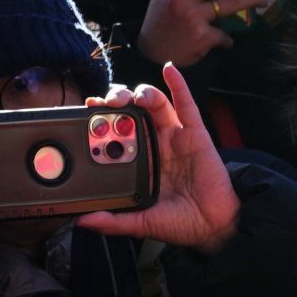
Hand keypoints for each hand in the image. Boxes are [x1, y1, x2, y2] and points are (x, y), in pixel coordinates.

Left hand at [79, 62, 239, 253]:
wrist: (215, 226)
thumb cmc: (181, 223)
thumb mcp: (142, 222)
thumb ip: (114, 221)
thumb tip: (82, 221)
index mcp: (140, 161)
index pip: (115, 133)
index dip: (101, 119)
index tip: (87, 110)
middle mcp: (155, 144)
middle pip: (132, 111)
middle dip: (117, 100)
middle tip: (106, 102)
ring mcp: (175, 136)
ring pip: (155, 104)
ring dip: (142, 93)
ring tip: (133, 97)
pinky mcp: (196, 133)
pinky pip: (186, 104)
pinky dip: (178, 85)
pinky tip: (170, 70)